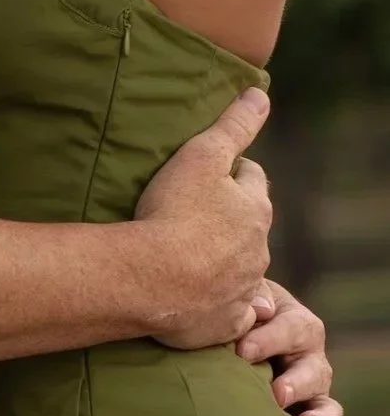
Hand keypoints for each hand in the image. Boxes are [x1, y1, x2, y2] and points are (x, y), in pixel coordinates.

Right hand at [135, 88, 272, 349]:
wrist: (154, 280)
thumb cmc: (174, 211)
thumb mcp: (202, 154)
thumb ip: (234, 125)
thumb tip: (261, 94)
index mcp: (254, 208)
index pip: (253, 178)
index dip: (233, 170)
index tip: (212, 170)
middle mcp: (258, 249)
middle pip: (250, 225)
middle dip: (232, 216)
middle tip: (198, 210)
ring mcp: (244, 288)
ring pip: (243, 267)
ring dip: (226, 258)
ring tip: (193, 252)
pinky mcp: (226, 321)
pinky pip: (233, 310)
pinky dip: (223, 302)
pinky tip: (202, 296)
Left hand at [237, 281, 347, 415]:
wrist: (238, 333)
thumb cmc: (244, 311)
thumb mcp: (250, 297)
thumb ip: (255, 296)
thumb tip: (260, 309)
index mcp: (299, 324)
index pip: (292, 328)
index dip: (269, 339)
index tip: (242, 351)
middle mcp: (312, 360)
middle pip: (314, 371)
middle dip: (296, 383)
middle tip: (276, 393)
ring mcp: (313, 393)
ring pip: (327, 407)